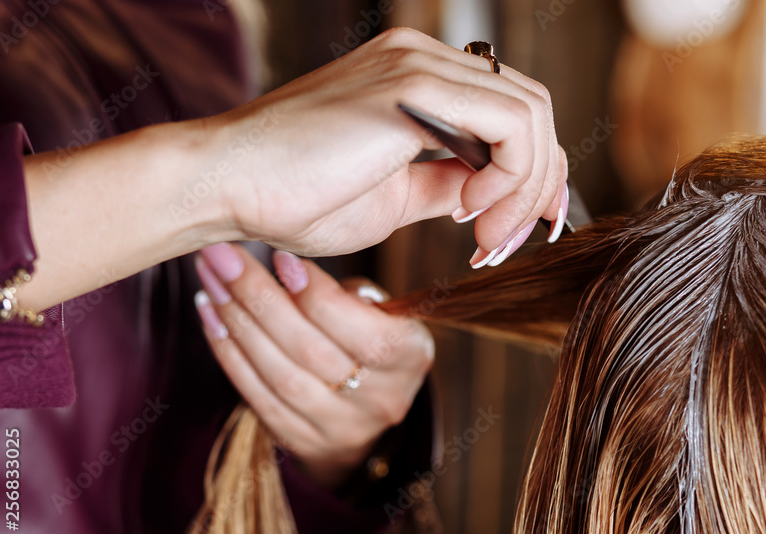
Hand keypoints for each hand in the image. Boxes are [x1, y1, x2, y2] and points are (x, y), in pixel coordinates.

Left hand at [192, 242, 433, 487]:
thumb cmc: (369, 339)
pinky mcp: (303, 441)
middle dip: (259, 298)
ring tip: (210, 283)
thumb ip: (347, 294)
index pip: (363, 330)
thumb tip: (289, 268)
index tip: (279, 257)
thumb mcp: (381, 313)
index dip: (316, 294)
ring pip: (279, 374)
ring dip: (237, 323)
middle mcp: (382, 399)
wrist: (366, 410)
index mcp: (410, 358)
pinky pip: (258, 396)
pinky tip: (212, 318)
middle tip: (222, 258)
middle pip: (311, 349)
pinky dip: (230, 354)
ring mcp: (342, 427)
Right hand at [204, 27, 566, 265]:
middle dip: (540, 185)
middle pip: (532, 110)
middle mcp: (423, 58)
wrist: (226, 187)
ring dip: (526, 190)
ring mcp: (418, 64)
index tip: (518, 231)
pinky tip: (470, 214)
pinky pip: (510, 124)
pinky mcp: (412, 85)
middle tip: (510, 242)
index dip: (534, 175)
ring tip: (484, 237)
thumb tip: (492, 194)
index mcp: (417, 78)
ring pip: (531, 115)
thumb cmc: (294, 198)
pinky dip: (511, 178)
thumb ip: (448, 185)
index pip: (510, 113)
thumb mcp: (396, 199)